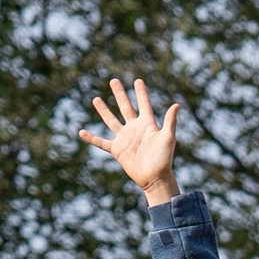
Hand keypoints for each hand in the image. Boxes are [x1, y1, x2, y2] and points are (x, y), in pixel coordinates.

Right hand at [78, 78, 181, 205]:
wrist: (155, 178)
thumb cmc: (164, 159)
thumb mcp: (167, 138)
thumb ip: (170, 121)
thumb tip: (177, 105)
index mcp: (147, 124)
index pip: (143, 104)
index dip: (141, 93)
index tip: (138, 80)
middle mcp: (135, 129)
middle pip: (125, 107)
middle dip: (120, 94)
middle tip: (114, 81)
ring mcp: (125, 138)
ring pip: (111, 121)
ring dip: (104, 110)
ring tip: (96, 99)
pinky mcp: (117, 150)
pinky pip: (101, 142)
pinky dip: (92, 138)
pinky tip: (82, 132)